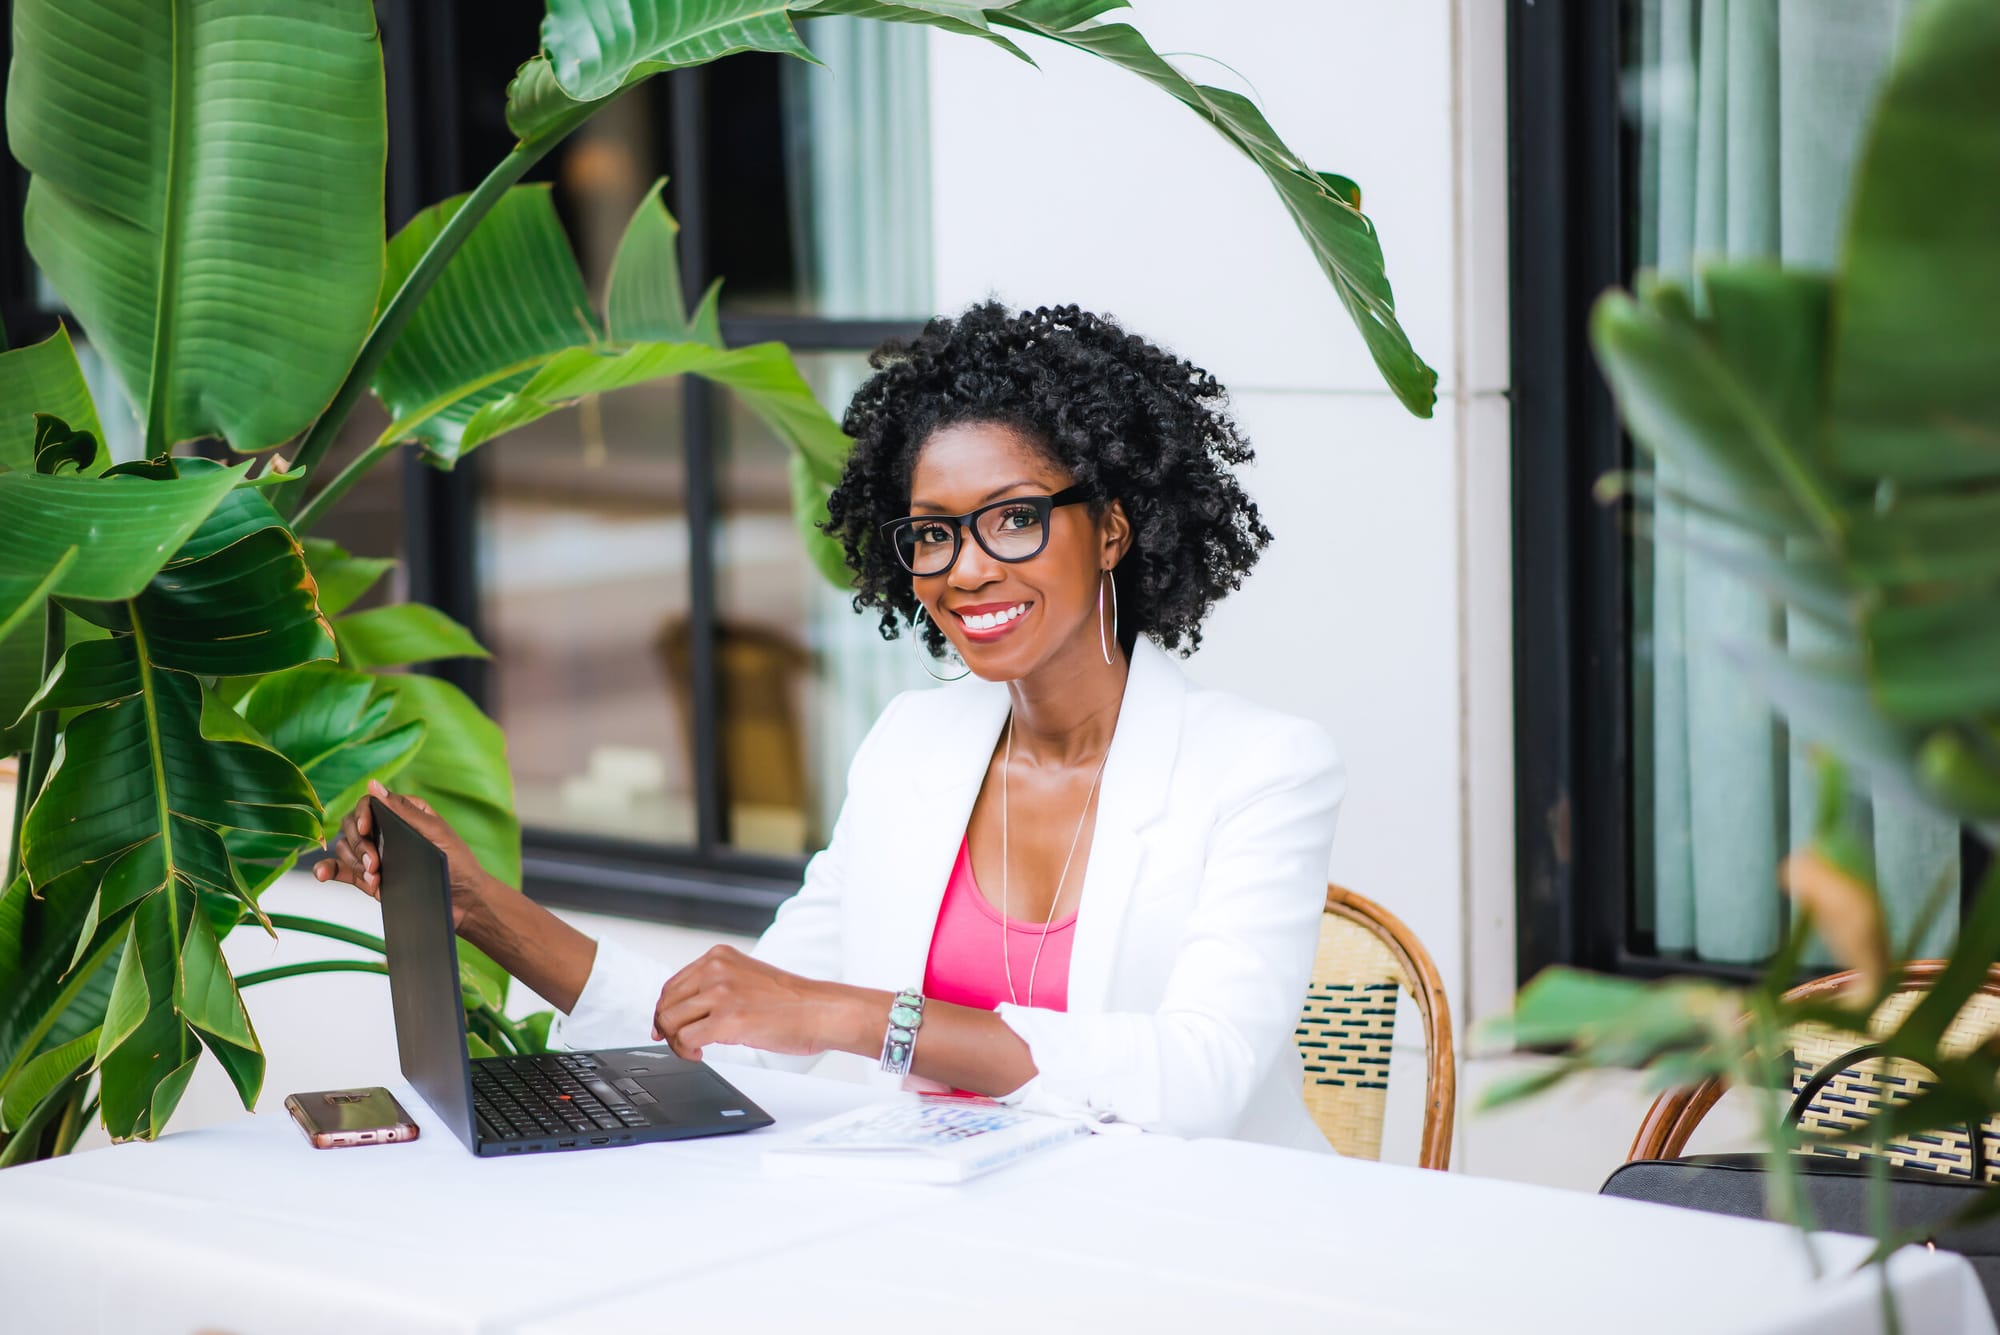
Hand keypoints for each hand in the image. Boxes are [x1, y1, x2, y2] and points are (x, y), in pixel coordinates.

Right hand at [312, 780, 490, 930]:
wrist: (465, 903)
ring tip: (375, 880)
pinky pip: (342, 870)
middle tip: (375, 864)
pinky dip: (329, 870)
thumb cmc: (458, 863)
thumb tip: (372, 784)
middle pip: (352, 826)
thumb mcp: (435, 833)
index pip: (369, 804)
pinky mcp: (371, 877)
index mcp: (404, 813)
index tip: (367, 830)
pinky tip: (322, 874)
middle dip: (359, 845)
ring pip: (346, 849)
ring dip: (354, 863)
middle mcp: (386, 831)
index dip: (362, 815)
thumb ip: (403, 811)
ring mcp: (377, 854)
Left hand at [650, 945, 856, 1061]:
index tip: (666, 1029)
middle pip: (666, 1004)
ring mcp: (721, 993)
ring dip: (677, 1043)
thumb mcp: (747, 978)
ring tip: (695, 1050)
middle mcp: (716, 969)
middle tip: (683, 1045)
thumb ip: (716, 986)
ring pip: (670, 1022)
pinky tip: (702, 1054)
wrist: (821, 1010)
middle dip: (667, 1030)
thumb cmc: (791, 1001)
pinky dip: (688, 1052)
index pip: (672, 985)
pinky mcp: (728, 1019)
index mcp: (719, 956)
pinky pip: (686, 1039)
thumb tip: (682, 1011)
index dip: (665, 1011)